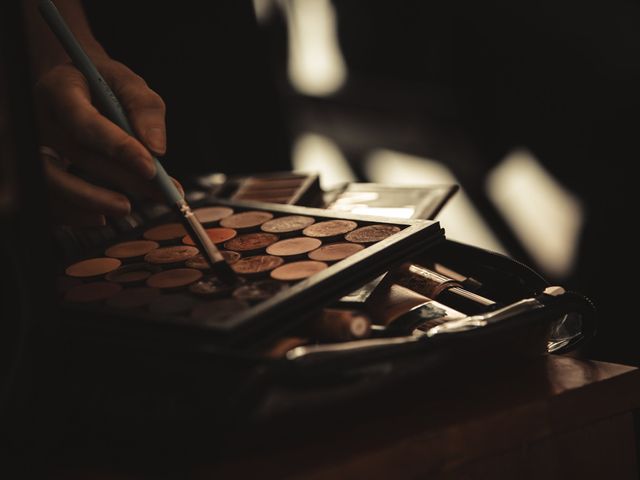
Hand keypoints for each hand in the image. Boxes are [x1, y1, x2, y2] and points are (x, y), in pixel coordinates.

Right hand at [35, 56, 180, 224]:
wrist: (73, 84)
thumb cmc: (103, 83)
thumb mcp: (128, 82)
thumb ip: (144, 108)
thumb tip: (157, 149)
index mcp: (60, 89)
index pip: (85, 123)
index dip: (118, 147)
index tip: (150, 168)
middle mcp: (41, 118)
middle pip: (76, 155)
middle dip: (121, 178)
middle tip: (158, 195)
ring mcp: (36, 145)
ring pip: (53, 180)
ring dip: (91, 200)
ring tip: (126, 209)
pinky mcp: (39, 167)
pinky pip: (48, 197)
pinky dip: (73, 213)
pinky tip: (101, 217)